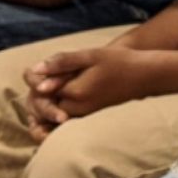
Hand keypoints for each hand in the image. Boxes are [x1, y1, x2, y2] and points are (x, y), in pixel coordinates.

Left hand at [22, 44, 145, 140]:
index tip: (33, 71)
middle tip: (35, 80)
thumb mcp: (90, 55)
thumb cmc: (118, 62)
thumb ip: (62, 63)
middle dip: (36, 95)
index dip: (35, 80)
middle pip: (42, 107)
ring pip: (50, 116)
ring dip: (42, 106)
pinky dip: (52, 117)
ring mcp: (82, 117)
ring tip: (41, 90)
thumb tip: (35, 70)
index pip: (40, 91)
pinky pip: (62, 122)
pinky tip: (52, 105)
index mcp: (75, 92)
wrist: (144, 77)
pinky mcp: (87, 119)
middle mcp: (77, 109)